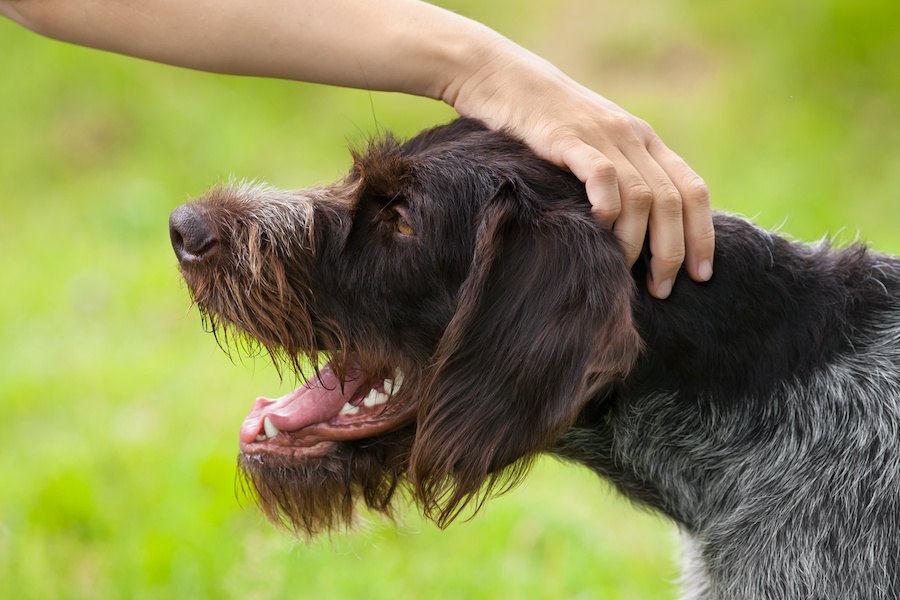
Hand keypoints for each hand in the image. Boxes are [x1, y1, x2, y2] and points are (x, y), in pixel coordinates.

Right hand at [445, 39, 714, 298]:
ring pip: (642, 196)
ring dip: (639, 242)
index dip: (702, 235)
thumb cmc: (545, 125)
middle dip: (672, 251)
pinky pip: (603, 174)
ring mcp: (603, 136)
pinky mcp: (569, 137)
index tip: (702, 275)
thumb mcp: (594, 146)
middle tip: (661, 288)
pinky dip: (608, 206)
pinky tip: (600, 228)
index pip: (692, 191)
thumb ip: (619, 177)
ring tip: (628, 273)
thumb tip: (637, 235)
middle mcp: (633, 138)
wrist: (504, 79)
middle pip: (672, 201)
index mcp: (645, 142)